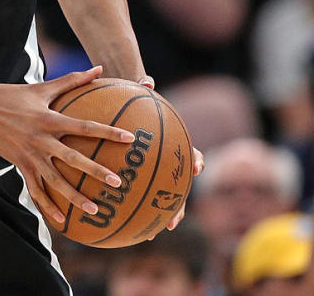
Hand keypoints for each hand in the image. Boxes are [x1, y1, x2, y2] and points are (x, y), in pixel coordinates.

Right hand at [0, 65, 135, 224]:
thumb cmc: (12, 95)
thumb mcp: (42, 88)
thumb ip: (72, 80)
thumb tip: (98, 69)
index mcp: (50, 119)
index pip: (84, 126)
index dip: (108, 131)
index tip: (129, 138)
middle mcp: (42, 139)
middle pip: (73, 158)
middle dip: (96, 171)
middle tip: (118, 182)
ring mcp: (30, 154)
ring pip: (55, 180)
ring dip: (75, 196)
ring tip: (94, 209)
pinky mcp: (20, 164)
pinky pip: (36, 189)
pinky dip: (48, 205)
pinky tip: (61, 219)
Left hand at [137, 76, 203, 231]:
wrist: (128, 100)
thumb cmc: (134, 95)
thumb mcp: (136, 89)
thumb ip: (141, 86)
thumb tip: (146, 80)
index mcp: (173, 142)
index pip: (190, 152)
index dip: (195, 160)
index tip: (195, 168)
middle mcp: (167, 160)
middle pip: (178, 186)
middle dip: (177, 204)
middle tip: (174, 220)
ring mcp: (154, 169)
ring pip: (160, 196)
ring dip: (158, 214)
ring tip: (151, 232)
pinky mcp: (137, 173)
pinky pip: (136, 192)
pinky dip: (130, 205)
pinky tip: (118, 218)